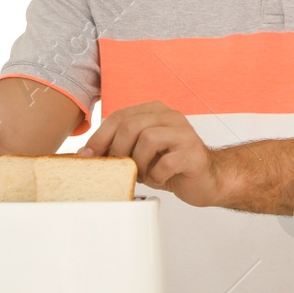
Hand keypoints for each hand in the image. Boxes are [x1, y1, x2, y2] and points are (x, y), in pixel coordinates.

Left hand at [79, 102, 223, 206]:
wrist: (206, 180)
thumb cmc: (171, 167)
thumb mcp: (141, 153)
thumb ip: (121, 147)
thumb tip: (87, 154)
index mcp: (155, 112)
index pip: (120, 116)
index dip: (100, 136)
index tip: (88, 155)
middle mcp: (171, 117)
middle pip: (132, 125)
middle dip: (118, 150)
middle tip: (119, 168)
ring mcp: (184, 133)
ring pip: (148, 139)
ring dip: (138, 163)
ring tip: (142, 174)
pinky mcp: (193, 153)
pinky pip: (166, 162)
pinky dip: (156, 175)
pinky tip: (159, 179)